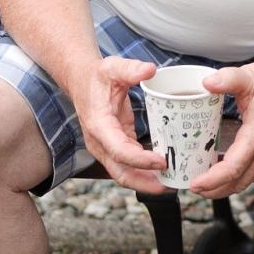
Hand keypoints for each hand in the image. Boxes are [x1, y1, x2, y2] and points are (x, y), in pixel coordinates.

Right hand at [73, 55, 168, 193]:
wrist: (82, 81)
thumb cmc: (97, 76)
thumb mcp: (113, 67)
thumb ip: (130, 69)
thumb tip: (150, 70)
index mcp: (99, 126)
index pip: (119, 151)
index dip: (141, 160)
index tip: (163, 161)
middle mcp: (100, 142)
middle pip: (120, 172)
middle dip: (144, 183)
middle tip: (171, 186)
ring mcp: (106, 147)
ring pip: (124, 173)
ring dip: (146, 181)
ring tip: (172, 183)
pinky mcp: (114, 146)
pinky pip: (128, 165)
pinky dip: (144, 171)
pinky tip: (163, 171)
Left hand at [190, 53, 253, 198]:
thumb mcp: (250, 75)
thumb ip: (228, 78)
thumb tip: (206, 82)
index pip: (234, 167)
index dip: (212, 179)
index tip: (194, 183)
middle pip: (238, 181)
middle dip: (214, 190)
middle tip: (192, 186)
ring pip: (246, 179)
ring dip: (224, 186)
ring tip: (203, 184)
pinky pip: (252, 171)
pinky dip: (235, 177)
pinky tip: (222, 171)